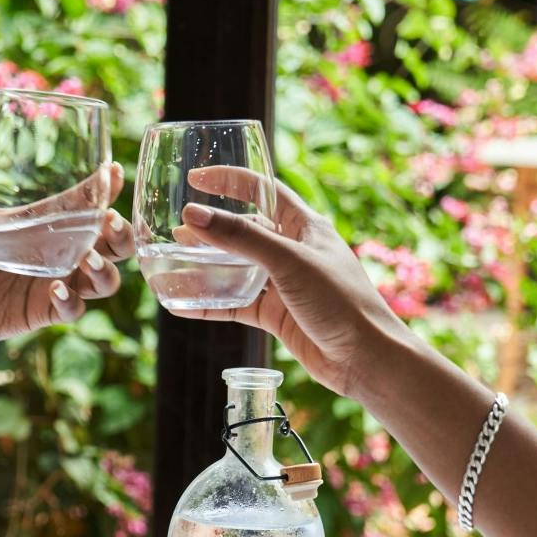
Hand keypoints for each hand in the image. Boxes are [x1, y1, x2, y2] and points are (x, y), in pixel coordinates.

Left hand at [0, 160, 134, 346]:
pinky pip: (73, 309)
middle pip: (113, 245)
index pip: (90, 204)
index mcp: (50, 224)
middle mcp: (64, 253)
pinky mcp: (46, 311)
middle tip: (111, 222)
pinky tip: (57, 290)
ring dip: (104, 269)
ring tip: (89, 259)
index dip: (109, 189)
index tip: (114, 172)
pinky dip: (71, 301)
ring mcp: (60, 282)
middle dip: (121, 234)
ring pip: (104, 280)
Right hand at [174, 166, 403, 397]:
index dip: (230, 180)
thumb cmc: (339, 300)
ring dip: (205, 268)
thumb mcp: (288, 261)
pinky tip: (182, 304)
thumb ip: (240, 238)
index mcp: (304, 226)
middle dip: (210, 231)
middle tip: (176, 232)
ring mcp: (283, 284)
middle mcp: (292, 251)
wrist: (365, 358)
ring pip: (235, 270)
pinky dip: (210, 303)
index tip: (196, 178)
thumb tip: (193, 215)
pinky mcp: (276, 315)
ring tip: (171, 266)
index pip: (262, 189)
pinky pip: (235, 304)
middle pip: (243, 232)